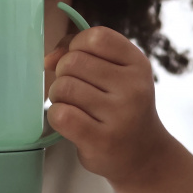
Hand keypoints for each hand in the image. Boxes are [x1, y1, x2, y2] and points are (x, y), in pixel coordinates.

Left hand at [44, 26, 173, 184]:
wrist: (143, 155)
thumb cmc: (120, 107)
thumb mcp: (116, 73)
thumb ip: (81, 53)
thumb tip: (49, 59)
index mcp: (138, 64)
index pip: (95, 37)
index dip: (77, 46)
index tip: (80, 64)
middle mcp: (133, 87)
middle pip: (73, 61)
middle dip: (64, 74)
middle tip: (75, 92)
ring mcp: (120, 115)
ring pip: (63, 87)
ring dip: (58, 96)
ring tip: (73, 107)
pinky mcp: (102, 140)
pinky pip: (60, 114)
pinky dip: (56, 115)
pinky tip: (69, 122)